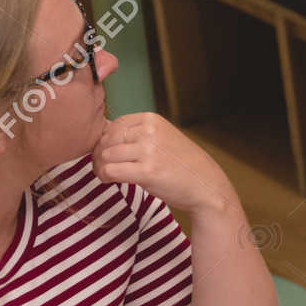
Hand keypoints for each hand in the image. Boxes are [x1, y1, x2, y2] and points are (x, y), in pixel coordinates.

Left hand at [93, 112, 234, 213]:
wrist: (206, 186)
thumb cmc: (183, 165)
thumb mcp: (162, 138)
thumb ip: (138, 134)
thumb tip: (103, 136)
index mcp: (152, 119)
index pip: (114, 125)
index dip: (105, 141)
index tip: (107, 153)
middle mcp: (150, 131)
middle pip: (107, 140)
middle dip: (99, 154)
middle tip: (102, 167)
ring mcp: (149, 150)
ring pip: (106, 155)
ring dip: (100, 167)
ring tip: (106, 175)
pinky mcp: (147, 171)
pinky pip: (111, 171)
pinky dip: (104, 177)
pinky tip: (109, 181)